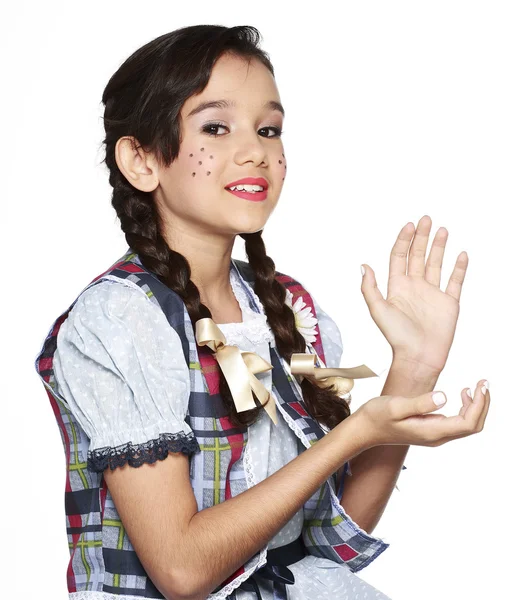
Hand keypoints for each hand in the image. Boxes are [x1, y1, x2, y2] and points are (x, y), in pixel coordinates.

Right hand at [352, 380, 489, 449]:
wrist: (364, 429)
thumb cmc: (377, 416)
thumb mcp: (396, 406)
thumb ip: (420, 403)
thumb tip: (444, 396)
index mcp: (431, 431)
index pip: (468, 422)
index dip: (480, 404)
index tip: (480, 385)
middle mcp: (437, 437)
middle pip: (473, 426)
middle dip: (483, 404)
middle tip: (484, 383)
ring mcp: (434, 435)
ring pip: (467, 425)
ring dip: (476, 406)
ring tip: (475, 387)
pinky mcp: (431, 430)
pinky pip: (457, 423)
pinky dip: (466, 408)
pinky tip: (461, 394)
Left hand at [360, 215, 467, 375]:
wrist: (418, 356)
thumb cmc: (396, 337)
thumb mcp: (378, 310)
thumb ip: (370, 288)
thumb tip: (363, 266)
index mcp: (397, 287)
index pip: (399, 257)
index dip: (404, 241)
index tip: (410, 225)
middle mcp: (414, 287)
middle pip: (418, 256)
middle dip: (422, 237)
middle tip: (426, 219)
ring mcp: (432, 294)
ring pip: (436, 264)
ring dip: (439, 247)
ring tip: (442, 230)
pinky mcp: (448, 303)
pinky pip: (455, 281)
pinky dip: (459, 268)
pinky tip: (461, 254)